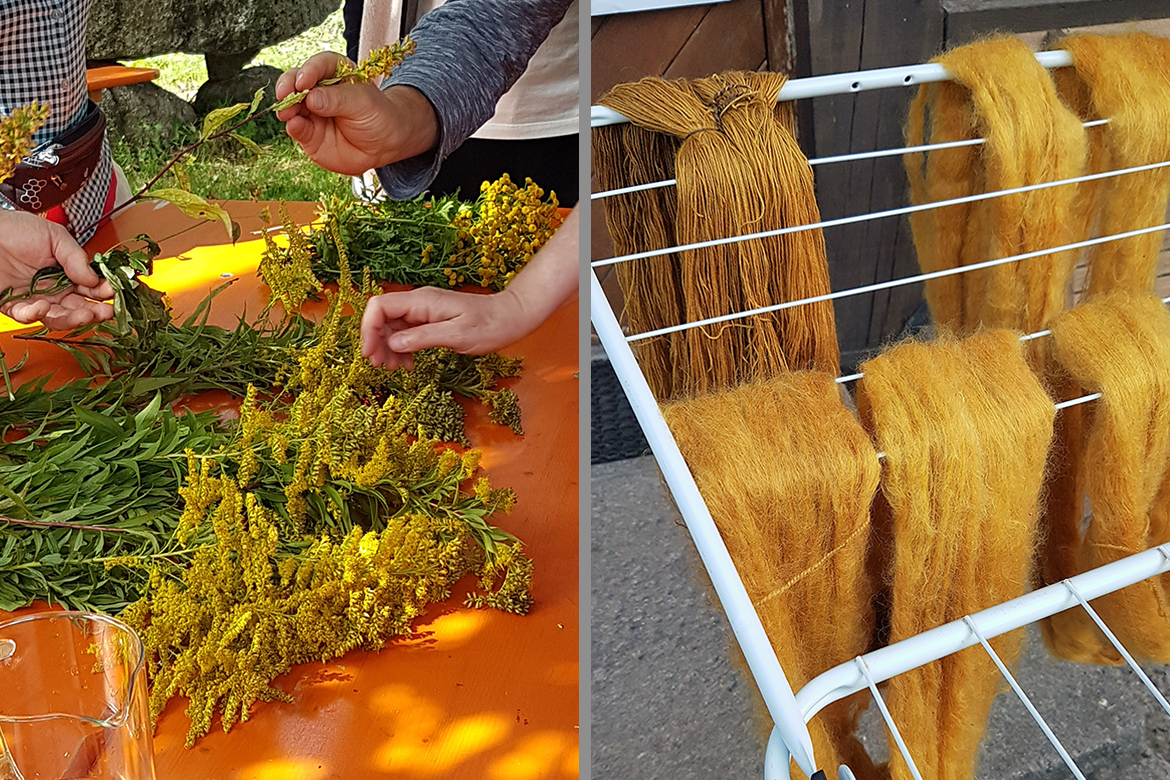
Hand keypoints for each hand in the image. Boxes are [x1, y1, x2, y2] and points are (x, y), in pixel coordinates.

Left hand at [0, 211, 112, 329]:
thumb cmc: (14, 229)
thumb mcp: (53, 235)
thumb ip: (75, 256)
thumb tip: (93, 278)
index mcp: (66, 272)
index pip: (91, 288)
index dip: (104, 292)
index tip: (113, 292)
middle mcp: (53, 289)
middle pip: (79, 307)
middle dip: (95, 311)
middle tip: (106, 311)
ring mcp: (35, 298)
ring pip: (58, 318)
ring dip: (73, 320)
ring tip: (84, 314)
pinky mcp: (13, 305)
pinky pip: (27, 317)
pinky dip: (36, 315)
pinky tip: (43, 306)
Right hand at [275, 51, 438, 174]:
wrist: (385, 146)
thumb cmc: (378, 116)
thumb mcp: (364, 103)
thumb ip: (337, 100)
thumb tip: (311, 98)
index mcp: (335, 73)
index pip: (318, 65)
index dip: (308, 71)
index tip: (303, 81)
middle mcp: (319, 90)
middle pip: (296, 82)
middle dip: (288, 86)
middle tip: (286, 95)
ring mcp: (311, 112)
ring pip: (291, 105)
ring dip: (285, 107)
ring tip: (287, 113)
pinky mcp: (309, 133)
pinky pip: (297, 128)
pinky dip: (293, 126)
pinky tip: (294, 125)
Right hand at [361, 207, 578, 370]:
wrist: (511, 317)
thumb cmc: (489, 326)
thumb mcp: (457, 336)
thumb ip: (423, 338)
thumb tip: (393, 343)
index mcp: (422, 301)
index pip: (379, 306)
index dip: (369, 329)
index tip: (370, 353)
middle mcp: (419, 302)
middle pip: (382, 317)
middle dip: (376, 341)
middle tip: (381, 367)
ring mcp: (424, 310)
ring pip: (392, 326)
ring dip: (387, 347)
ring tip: (394, 368)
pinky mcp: (430, 319)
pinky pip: (406, 331)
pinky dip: (401, 347)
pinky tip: (407, 364)